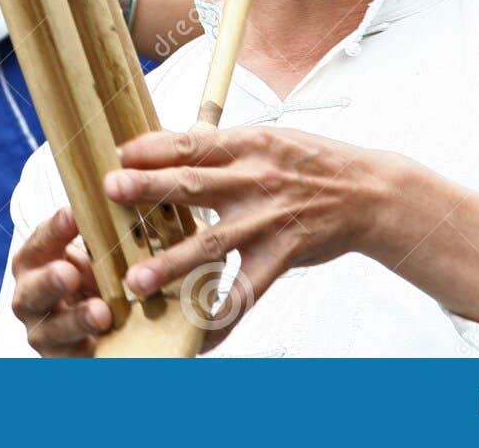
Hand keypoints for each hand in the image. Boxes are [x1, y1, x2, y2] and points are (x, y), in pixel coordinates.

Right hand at [9, 207, 112, 356]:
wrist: (99, 325)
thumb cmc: (93, 278)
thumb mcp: (93, 255)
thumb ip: (98, 237)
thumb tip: (121, 201)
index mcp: (34, 263)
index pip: (39, 243)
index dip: (54, 230)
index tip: (73, 214)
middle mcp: (29, 297)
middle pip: (32, 290)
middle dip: (50, 281)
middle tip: (69, 272)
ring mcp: (42, 333)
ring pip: (51, 330)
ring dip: (76, 320)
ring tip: (101, 313)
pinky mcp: (60, 362)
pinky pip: (70, 359)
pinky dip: (86, 351)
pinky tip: (103, 344)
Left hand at [103, 127, 394, 343]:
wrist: (368, 192)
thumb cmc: (309, 162)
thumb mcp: (266, 140)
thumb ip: (219, 148)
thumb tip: (161, 149)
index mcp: (246, 145)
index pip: (191, 143)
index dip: (153, 148)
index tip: (118, 153)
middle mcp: (254, 181)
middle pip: (193, 185)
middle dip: (150, 189)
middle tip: (110, 191)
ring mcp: (267, 221)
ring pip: (213, 245)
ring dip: (172, 263)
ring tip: (137, 280)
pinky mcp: (282, 256)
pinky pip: (248, 293)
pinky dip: (222, 318)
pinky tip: (197, 338)